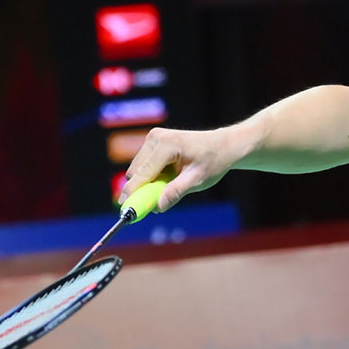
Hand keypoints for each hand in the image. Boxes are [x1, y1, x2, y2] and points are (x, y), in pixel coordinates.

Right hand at [118, 126, 240, 212]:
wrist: (223, 146)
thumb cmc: (213, 161)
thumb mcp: (197, 180)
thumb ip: (176, 192)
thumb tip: (158, 207)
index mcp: (167, 144)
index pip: (143, 173)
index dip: (133, 193)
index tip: (125, 210)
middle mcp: (155, 137)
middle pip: (135, 172)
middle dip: (141, 190)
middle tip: (153, 206)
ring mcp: (152, 138)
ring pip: (136, 170)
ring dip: (147, 184)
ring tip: (170, 186)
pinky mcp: (152, 142)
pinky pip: (143, 166)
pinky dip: (150, 177)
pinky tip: (169, 178)